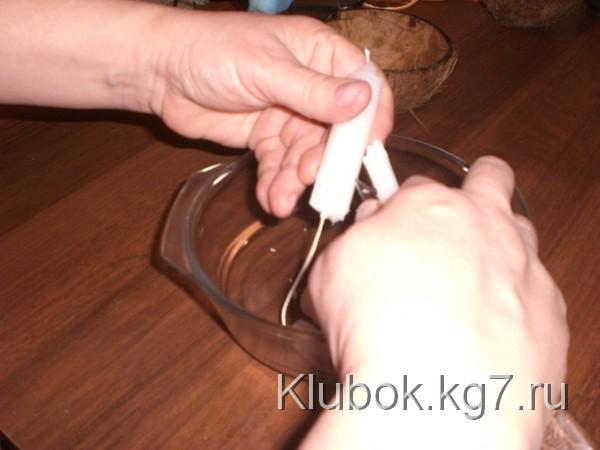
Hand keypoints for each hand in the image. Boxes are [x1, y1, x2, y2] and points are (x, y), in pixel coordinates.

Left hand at [152, 12, 393, 216]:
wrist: (160, 70)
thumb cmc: (211, 50)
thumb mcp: (265, 68)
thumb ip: (312, 90)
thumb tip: (362, 100)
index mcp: (320, 54)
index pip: (364, 85)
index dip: (372, 117)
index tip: (370, 148)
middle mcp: (312, 86)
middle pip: (337, 130)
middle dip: (324, 158)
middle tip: (307, 178)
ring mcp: (290, 114)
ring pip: (307, 154)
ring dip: (295, 179)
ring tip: (278, 199)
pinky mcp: (267, 138)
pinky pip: (280, 165)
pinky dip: (275, 183)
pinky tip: (268, 198)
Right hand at [302, 156, 568, 448]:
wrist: (435, 392)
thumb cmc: (377, 326)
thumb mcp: (331, 272)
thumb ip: (354, 242)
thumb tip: (366, 234)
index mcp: (428, 206)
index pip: (417, 186)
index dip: (402, 206)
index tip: (394, 225)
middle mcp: (484, 224)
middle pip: (491, 176)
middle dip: (476, 184)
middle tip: (456, 216)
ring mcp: (524, 265)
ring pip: (520, 233)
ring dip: (499, 246)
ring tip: (471, 282)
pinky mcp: (549, 311)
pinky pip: (534, 293)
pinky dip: (514, 303)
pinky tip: (488, 331)